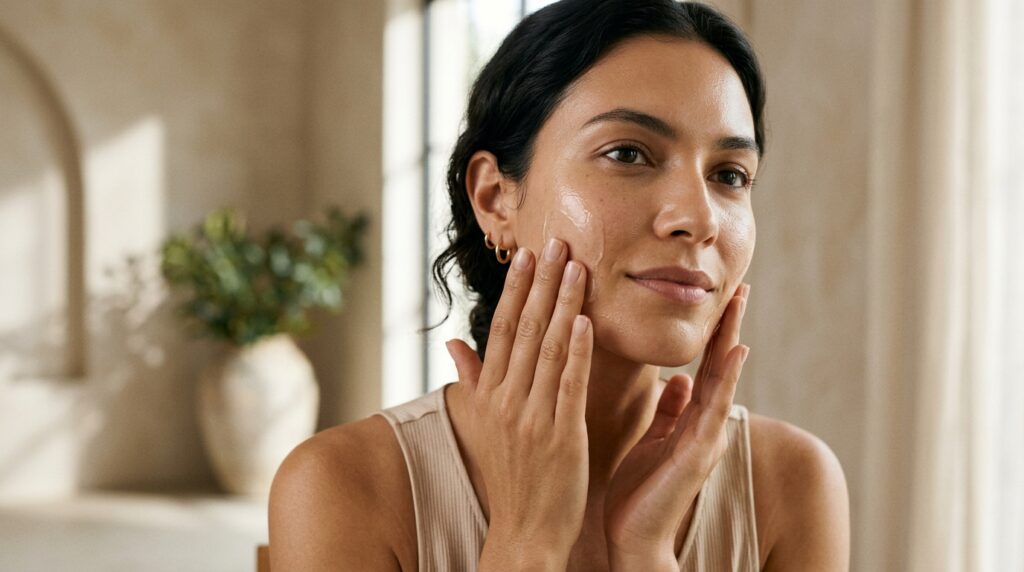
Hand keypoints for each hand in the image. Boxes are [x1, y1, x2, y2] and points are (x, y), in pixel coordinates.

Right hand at [446, 238, 592, 563]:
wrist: (524, 531)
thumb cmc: (508, 475)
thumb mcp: (482, 424)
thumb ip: (471, 379)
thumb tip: (453, 342)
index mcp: (489, 394)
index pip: (503, 330)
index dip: (516, 289)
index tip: (528, 255)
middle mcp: (505, 400)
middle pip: (525, 329)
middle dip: (542, 282)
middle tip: (558, 242)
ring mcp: (532, 417)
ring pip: (549, 348)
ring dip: (563, 304)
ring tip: (577, 266)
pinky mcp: (561, 435)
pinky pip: (569, 384)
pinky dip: (577, 350)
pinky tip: (586, 320)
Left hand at [603, 283, 750, 563]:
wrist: (632, 537)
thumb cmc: (638, 491)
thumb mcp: (653, 440)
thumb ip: (669, 410)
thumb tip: (677, 378)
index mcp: (688, 419)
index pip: (702, 364)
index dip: (711, 330)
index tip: (720, 294)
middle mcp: (703, 425)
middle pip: (717, 365)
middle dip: (728, 325)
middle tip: (740, 285)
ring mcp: (704, 438)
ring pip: (721, 380)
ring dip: (731, 340)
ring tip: (739, 304)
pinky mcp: (698, 454)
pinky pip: (712, 409)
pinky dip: (726, 379)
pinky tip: (734, 353)